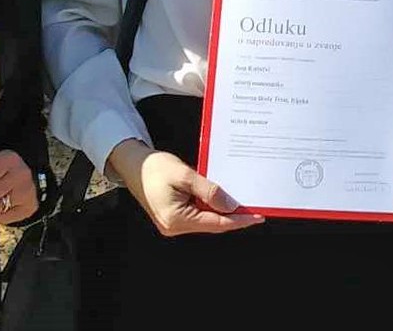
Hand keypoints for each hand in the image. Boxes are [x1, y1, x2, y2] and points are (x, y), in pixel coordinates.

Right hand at [107, 139, 263, 237]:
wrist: (134, 165)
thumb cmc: (156, 167)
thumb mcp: (186, 176)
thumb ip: (209, 191)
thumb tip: (231, 206)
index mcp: (176, 219)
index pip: (216, 224)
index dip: (239, 221)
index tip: (257, 217)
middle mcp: (174, 227)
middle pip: (212, 225)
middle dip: (234, 217)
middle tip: (256, 208)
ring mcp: (173, 224)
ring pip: (206, 220)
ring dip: (224, 212)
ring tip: (244, 203)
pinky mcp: (174, 217)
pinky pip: (199, 215)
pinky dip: (212, 208)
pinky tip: (223, 199)